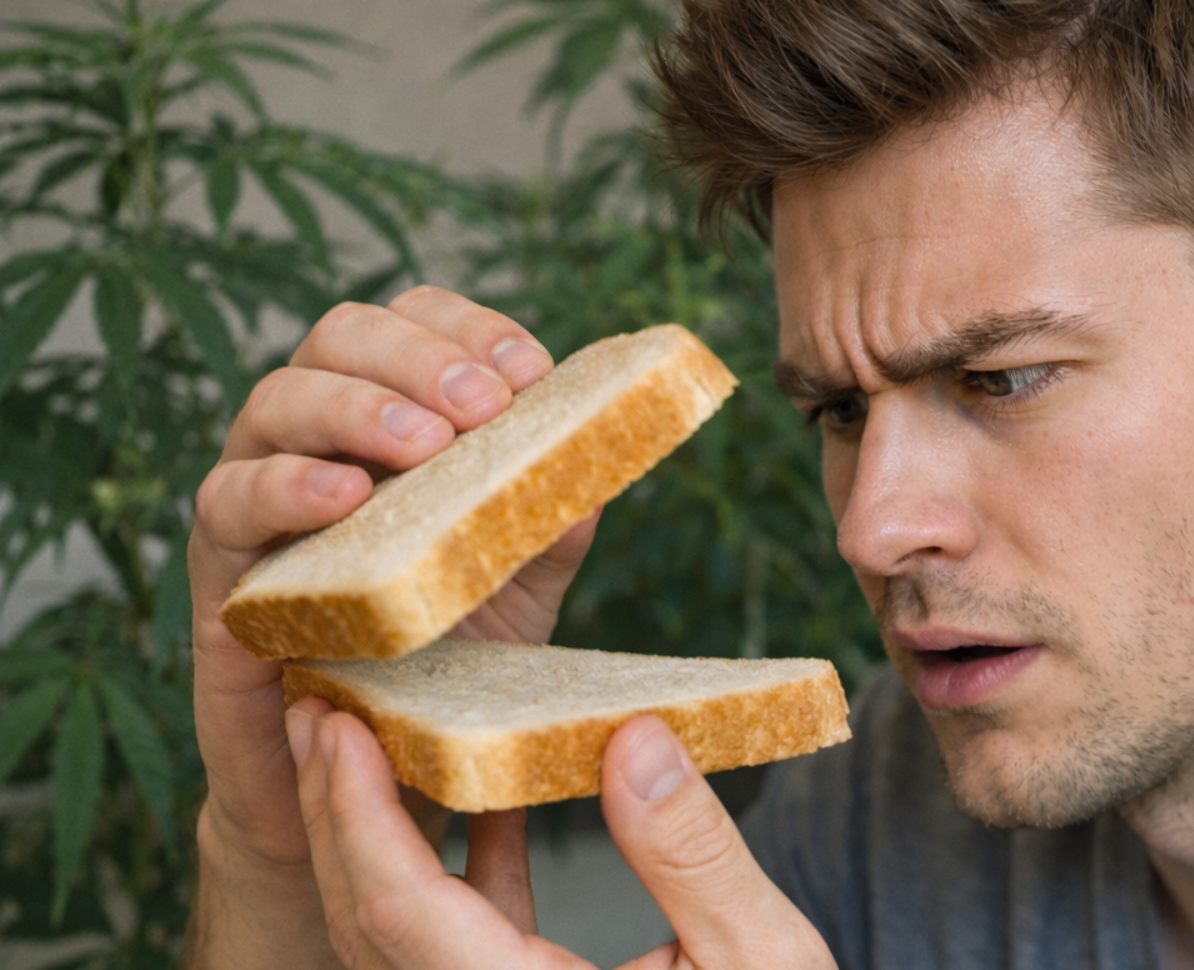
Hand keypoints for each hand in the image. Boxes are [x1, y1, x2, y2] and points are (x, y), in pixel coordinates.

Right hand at [186, 287, 588, 969]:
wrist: (369, 776)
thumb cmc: (442, 664)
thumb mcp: (517, 591)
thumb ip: (549, 529)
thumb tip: (594, 471)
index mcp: (394, 421)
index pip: (416, 324)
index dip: (469, 329)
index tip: (529, 371)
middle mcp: (320, 437)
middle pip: (341, 336)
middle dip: (417, 357)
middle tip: (482, 408)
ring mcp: (260, 494)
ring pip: (276, 400)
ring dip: (356, 408)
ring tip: (424, 448)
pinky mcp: (219, 566)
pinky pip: (226, 501)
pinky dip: (283, 485)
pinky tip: (344, 496)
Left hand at [288, 699, 835, 969]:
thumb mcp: (762, 956)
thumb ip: (691, 853)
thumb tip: (635, 736)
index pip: (403, 914)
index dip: (357, 816)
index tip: (340, 729)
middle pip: (373, 925)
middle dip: (336, 815)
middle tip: (318, 714)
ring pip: (401, 936)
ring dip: (380, 838)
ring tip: (368, 740)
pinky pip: (458, 942)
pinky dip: (459, 868)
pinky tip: (489, 796)